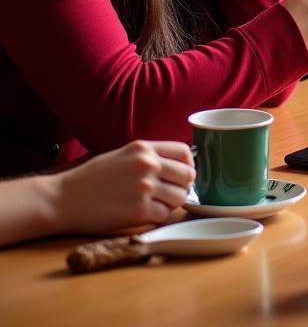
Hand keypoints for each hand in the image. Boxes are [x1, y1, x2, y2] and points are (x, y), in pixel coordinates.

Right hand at [53, 141, 194, 233]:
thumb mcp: (123, 155)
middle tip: (170, 193)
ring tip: (155, 205)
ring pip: (180, 197)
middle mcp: (147, 164)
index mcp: (144, 147)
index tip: (181, 175)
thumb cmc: (92, 178)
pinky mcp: (138, 211)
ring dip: (171, 204)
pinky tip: (144, 214)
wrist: (63, 199)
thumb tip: (180, 166)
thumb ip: (150, 156)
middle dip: (183, 186)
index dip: (188, 165)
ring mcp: (144, 187)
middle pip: (188, 175)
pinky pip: (165, 215)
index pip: (185, 152)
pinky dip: (158, 217)